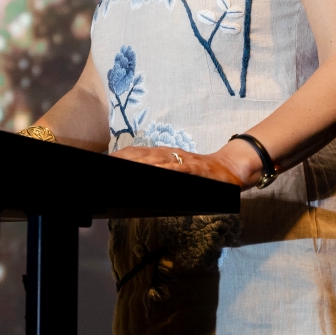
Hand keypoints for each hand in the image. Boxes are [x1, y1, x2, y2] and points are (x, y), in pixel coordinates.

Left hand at [114, 142, 260, 187]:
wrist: (230, 169)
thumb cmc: (201, 175)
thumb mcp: (178, 173)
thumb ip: (161, 175)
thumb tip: (140, 180)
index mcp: (164, 155)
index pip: (138, 153)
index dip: (122, 156)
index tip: (106, 161)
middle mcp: (171, 154)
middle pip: (142, 155)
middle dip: (124, 159)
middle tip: (108, 164)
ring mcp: (182, 160)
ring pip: (157, 159)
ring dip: (139, 162)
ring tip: (123, 166)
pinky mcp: (195, 168)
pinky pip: (178, 168)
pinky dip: (165, 169)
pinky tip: (154, 171)